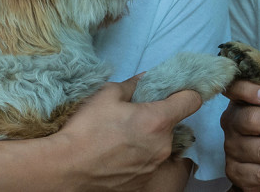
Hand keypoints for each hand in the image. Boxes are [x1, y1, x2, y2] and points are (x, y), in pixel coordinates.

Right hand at [53, 75, 202, 191]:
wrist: (66, 168)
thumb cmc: (86, 129)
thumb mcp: (107, 95)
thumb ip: (132, 85)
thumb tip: (145, 79)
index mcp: (158, 120)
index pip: (192, 101)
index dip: (185, 92)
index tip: (175, 91)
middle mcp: (163, 145)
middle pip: (171, 124)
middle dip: (156, 117)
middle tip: (131, 116)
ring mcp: (154, 166)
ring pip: (159, 144)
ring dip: (147, 138)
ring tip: (120, 137)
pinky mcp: (143, 182)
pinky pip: (148, 162)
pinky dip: (138, 156)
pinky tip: (117, 154)